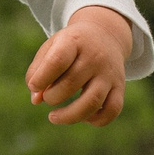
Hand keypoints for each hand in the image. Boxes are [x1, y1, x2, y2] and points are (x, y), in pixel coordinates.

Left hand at [26, 5, 132, 125]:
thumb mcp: (51, 48)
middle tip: (47, 97)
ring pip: (92, 102)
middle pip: (71, 83)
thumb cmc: (71, 46)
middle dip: (51, 97)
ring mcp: (109, 73)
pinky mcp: (119, 87)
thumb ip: (37, 71)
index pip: (57, 61)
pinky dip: (95, 120)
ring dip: (69, 116)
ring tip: (54, 116)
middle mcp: (95, 57)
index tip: (34, 86)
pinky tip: (82, 116)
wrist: (105, 34)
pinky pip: (112, 110)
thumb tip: (36, 100)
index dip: (41, 78)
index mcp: (74, 41)